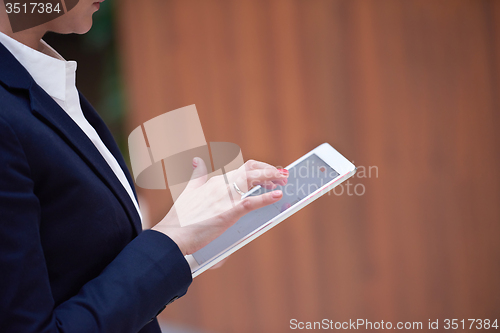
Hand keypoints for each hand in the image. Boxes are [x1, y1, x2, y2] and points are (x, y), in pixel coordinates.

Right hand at [152, 158, 287, 255]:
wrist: (172, 235)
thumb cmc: (180, 219)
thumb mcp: (188, 191)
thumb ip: (196, 176)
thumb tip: (196, 160)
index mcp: (214, 181)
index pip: (242, 169)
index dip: (260, 168)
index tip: (271, 171)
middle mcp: (221, 185)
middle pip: (250, 169)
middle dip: (269, 170)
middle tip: (282, 175)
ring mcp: (225, 198)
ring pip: (252, 180)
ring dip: (271, 178)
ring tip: (283, 180)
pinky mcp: (227, 213)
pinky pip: (251, 202)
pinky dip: (266, 197)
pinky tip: (277, 195)